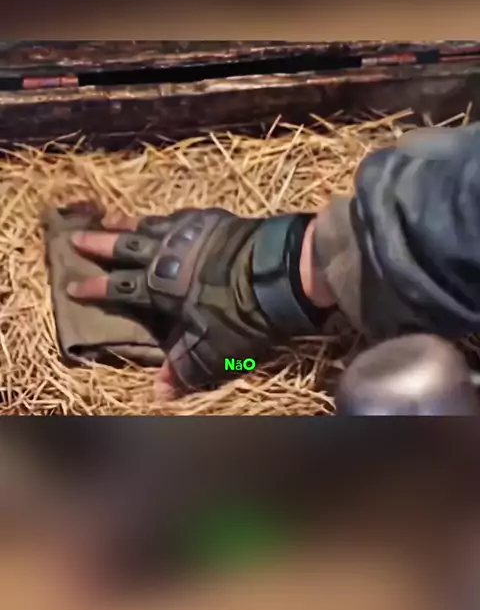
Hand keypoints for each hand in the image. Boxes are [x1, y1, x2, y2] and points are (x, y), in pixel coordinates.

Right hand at [67, 208, 324, 395]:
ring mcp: (192, 233)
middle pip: (126, 247)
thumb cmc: (241, 315)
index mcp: (160, 286)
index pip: (119, 288)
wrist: (280, 272)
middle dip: (99, 244)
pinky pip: (183, 216)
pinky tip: (168, 216)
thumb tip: (159, 393)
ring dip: (128, 223)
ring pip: (151, 225)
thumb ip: (184, 368)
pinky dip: (169, 217)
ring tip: (109, 217)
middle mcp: (169, 254)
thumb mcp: (212, 352)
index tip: (72, 287)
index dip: (95, 289)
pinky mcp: (216, 220)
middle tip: (76, 236)